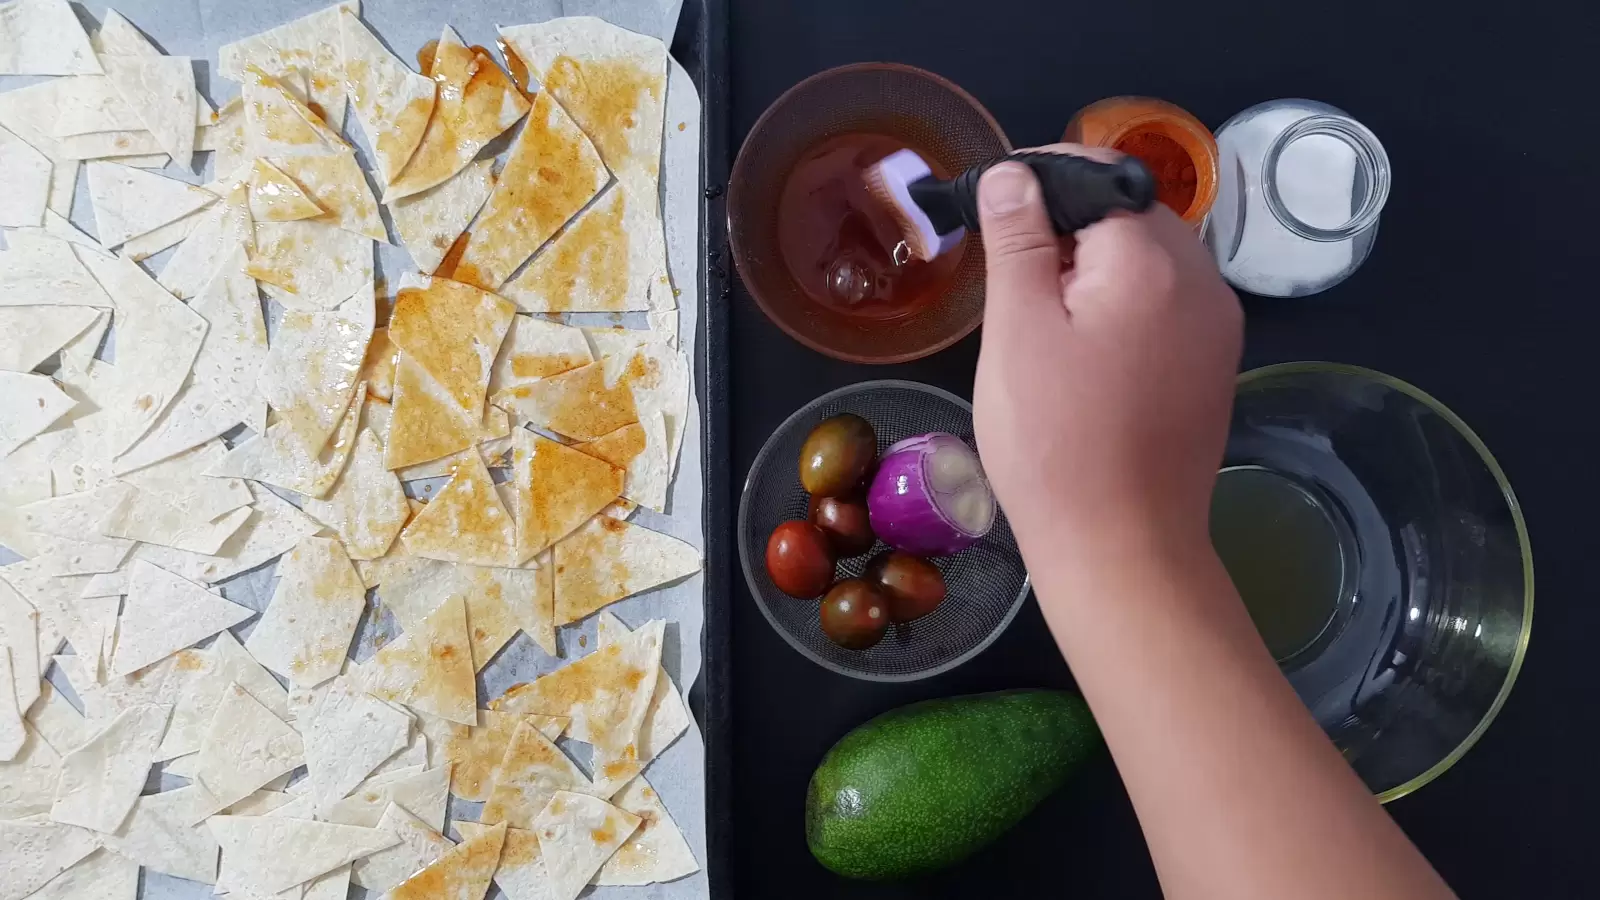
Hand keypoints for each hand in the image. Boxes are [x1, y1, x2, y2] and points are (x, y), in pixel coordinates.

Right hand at [972, 145, 1242, 561]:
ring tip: (1042, 318)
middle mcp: (1203, 280)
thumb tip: (1015, 171)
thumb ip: (1019, 240)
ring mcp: (1218, 327)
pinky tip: (1085, 351)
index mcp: (1153, 260)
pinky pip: (1168, 305)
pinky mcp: (1214, 366)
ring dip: (1098, 267)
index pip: (1098, 177)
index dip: (1042, 181)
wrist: (1122, 548)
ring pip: (1152, 260)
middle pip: (1132, 215)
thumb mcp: (1017, 331)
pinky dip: (1125, 304)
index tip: (994, 212)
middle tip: (1010, 277)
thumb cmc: (1054, 441)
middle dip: (1071, 227)